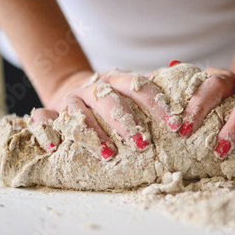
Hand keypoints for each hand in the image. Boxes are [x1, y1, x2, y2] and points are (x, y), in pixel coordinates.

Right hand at [28, 69, 180, 159]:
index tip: (174, 124)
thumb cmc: (111, 97)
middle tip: (143, 143)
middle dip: (126, 121)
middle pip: (109, 100)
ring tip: (107, 153)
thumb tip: (192, 90)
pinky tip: (54, 149)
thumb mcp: (131, 89)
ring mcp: (69, 99)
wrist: (72, 87)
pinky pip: (42, 120)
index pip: (139, 87)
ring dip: (92, 133)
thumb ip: (155, 89)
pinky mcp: (49, 112)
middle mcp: (93, 87)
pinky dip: (46, 133)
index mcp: (117, 80)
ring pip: (78, 112)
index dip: (156, 104)